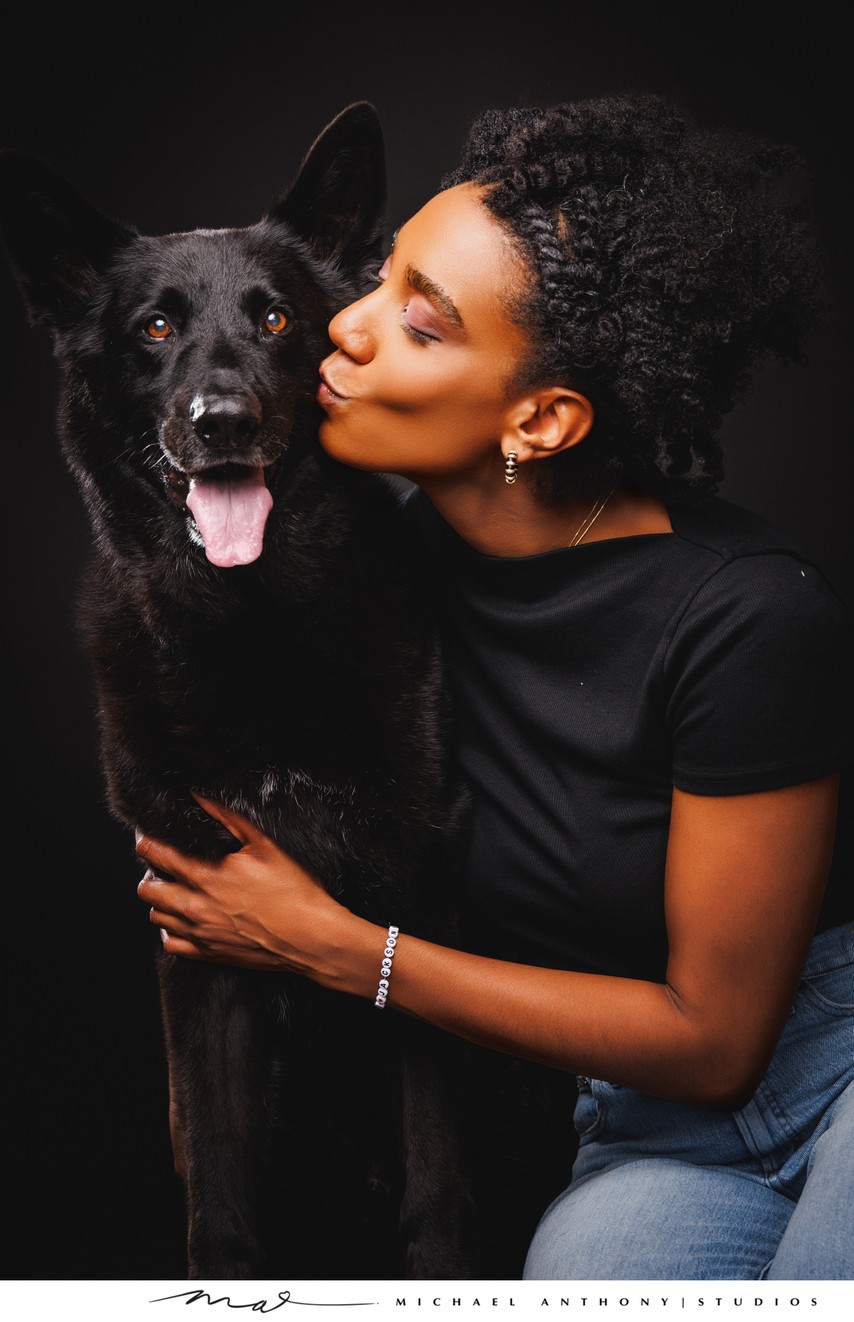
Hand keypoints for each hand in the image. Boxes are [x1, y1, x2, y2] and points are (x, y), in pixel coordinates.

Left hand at [135, 793, 347, 976]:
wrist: (309, 936)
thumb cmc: (292, 890)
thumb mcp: (263, 845)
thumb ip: (227, 818)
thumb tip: (199, 797)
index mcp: (206, 876)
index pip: (156, 855)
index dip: (146, 842)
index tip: (147, 837)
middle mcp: (196, 906)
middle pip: (147, 889)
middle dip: (150, 873)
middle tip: (163, 866)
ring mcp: (200, 932)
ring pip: (156, 916)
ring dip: (160, 901)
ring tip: (175, 891)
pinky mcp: (208, 953)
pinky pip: (171, 944)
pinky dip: (171, 930)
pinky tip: (184, 920)